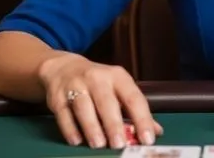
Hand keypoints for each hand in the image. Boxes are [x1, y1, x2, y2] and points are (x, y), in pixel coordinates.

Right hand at [38, 53, 161, 148]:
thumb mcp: (119, 89)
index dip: (142, 118)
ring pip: (83, 106)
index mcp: (118, 77)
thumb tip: (155, 131)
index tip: (148, 138)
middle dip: (113, 124)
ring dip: (91, 127)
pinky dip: (70, 128)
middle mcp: (98, 78)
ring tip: (99, 144)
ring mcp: (76, 85)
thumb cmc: (99, 83)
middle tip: (120, 144)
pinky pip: (63, 113)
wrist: (64, 68)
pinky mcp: (57, 96)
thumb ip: (135, 110)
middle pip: (106, 102)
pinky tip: (76, 140)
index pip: (133, 98)